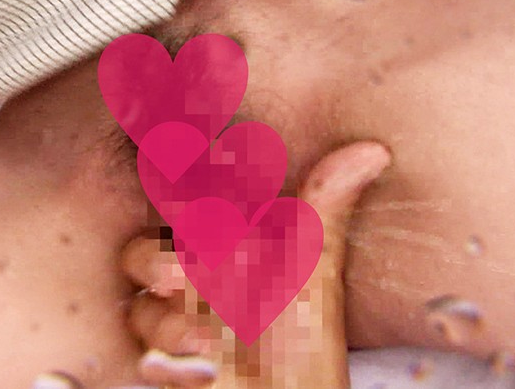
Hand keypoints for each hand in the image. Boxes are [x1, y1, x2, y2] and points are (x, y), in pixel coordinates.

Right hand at [122, 141, 391, 386]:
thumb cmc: (308, 342)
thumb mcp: (315, 272)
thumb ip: (325, 208)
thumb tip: (374, 149)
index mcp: (226, 251)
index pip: (184, 207)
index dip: (176, 190)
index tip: (184, 182)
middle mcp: (198, 284)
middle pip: (142, 251)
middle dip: (154, 258)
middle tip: (181, 275)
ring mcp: (180, 326)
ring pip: (140, 307)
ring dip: (164, 321)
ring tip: (205, 342)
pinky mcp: (173, 368)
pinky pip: (146, 362)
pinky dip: (168, 368)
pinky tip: (203, 374)